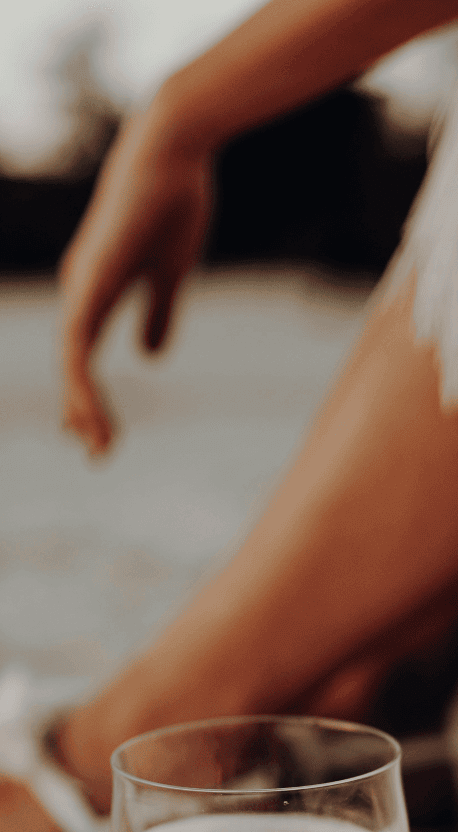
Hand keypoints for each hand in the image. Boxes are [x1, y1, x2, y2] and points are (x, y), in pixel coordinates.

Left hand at [60, 98, 212, 455]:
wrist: (173, 152)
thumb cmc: (174, 200)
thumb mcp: (169, 273)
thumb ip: (157, 314)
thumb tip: (149, 357)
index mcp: (97, 287)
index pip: (83, 353)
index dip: (88, 394)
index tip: (98, 433)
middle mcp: (80, 287)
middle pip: (72, 363)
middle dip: (83, 411)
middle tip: (98, 452)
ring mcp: (81, 284)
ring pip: (71, 363)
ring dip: (84, 407)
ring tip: (99, 445)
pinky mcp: (88, 283)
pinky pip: (76, 347)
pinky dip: (81, 384)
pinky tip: (88, 413)